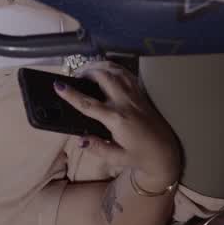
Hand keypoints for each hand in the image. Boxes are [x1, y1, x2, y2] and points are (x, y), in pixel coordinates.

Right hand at [55, 64, 180, 189]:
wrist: (165, 152)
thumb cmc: (140, 156)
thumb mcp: (117, 158)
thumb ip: (97, 148)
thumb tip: (80, 140)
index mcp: (117, 120)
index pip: (89, 104)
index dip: (72, 94)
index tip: (58, 85)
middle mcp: (126, 103)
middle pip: (104, 77)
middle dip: (87, 72)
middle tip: (75, 76)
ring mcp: (135, 96)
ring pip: (116, 71)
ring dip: (100, 66)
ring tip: (88, 69)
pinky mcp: (141, 95)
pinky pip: (127, 74)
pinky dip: (114, 68)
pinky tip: (106, 69)